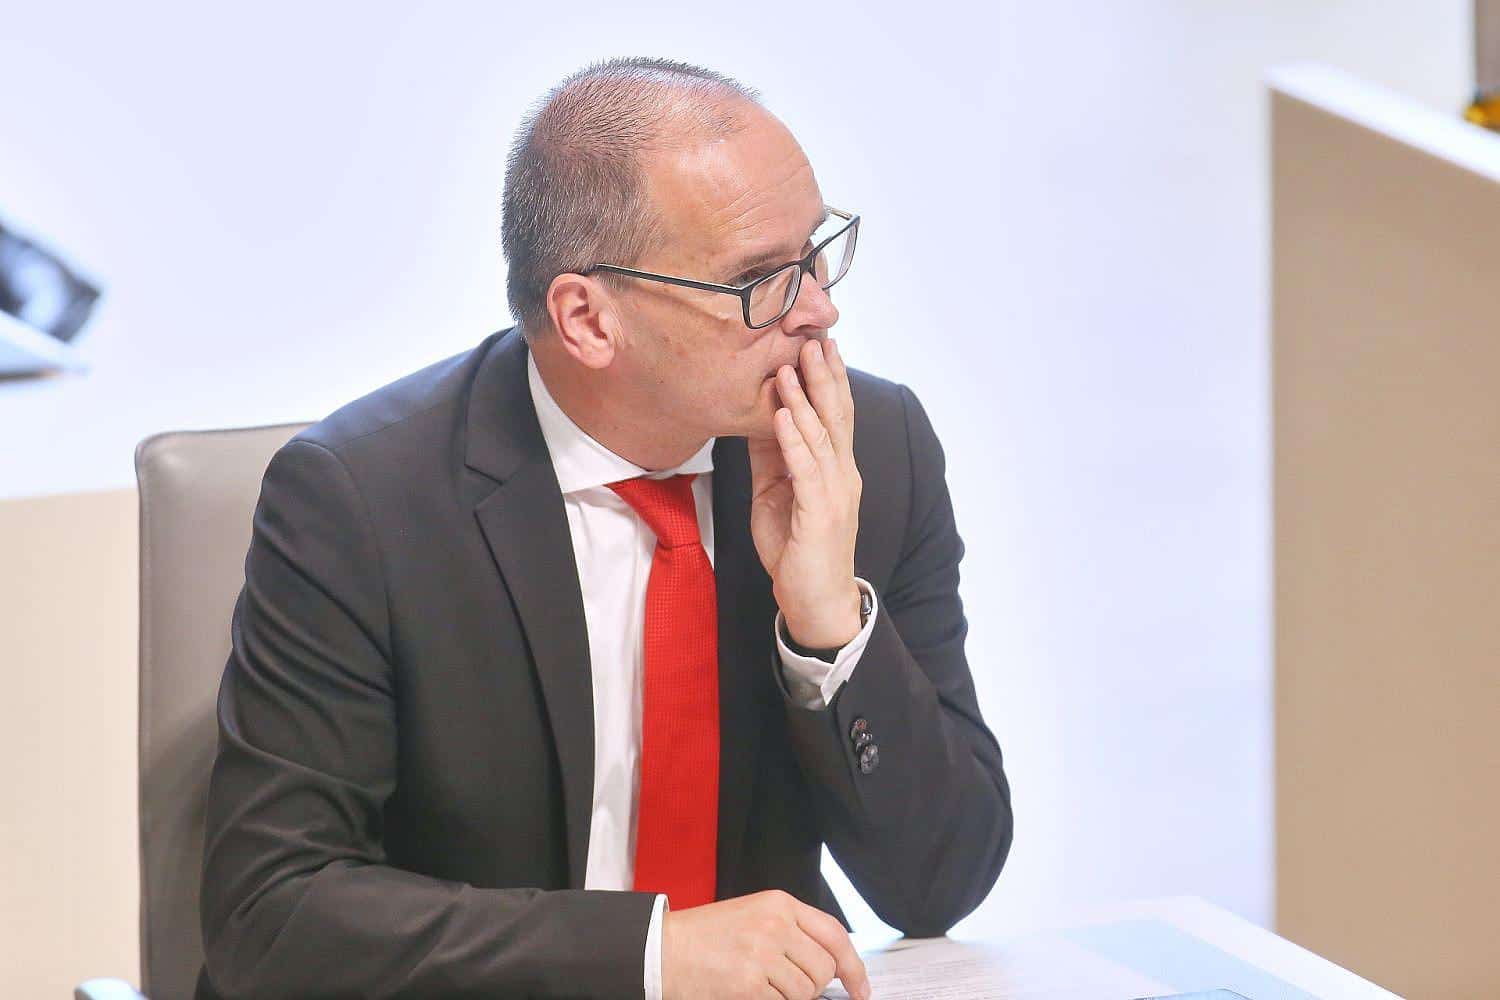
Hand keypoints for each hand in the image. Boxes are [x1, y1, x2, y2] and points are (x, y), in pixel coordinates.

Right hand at [661, 890, 871, 999]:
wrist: (662, 950)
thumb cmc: (704, 937)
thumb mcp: (753, 916)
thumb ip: (791, 932)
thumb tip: (831, 967)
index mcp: (779, 904)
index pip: (835, 934)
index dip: (854, 966)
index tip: (861, 989)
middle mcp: (775, 925)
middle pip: (823, 969)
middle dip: (812, 986)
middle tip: (785, 986)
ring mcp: (763, 955)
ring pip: (806, 992)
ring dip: (790, 998)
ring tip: (761, 987)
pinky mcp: (749, 985)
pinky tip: (751, 993)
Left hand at [748, 338, 862, 648]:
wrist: (816, 602)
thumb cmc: (798, 550)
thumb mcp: (777, 493)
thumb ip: (774, 457)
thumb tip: (762, 418)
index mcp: (835, 468)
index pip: (835, 414)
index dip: (829, 377)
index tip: (818, 341)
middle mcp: (842, 474)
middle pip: (835, 415)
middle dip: (823, 374)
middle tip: (811, 336)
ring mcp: (834, 493)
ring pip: (822, 436)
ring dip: (804, 398)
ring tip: (790, 364)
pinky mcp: (819, 514)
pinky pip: (805, 470)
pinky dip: (794, 440)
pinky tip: (783, 416)